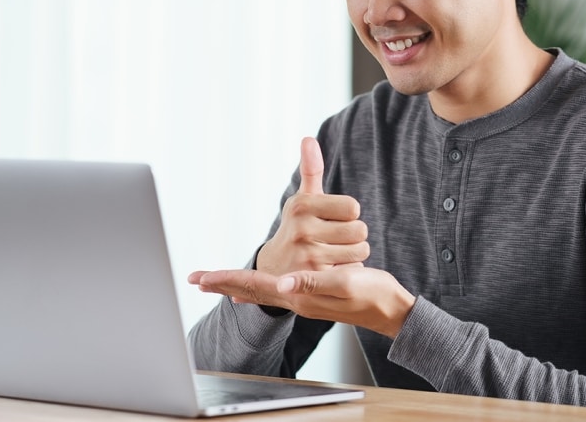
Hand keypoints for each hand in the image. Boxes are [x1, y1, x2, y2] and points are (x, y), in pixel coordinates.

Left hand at [188, 266, 415, 338]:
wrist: (390, 310)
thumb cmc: (372, 295)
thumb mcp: (345, 284)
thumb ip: (314, 283)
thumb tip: (283, 282)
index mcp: (299, 295)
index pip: (254, 286)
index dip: (226, 279)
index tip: (200, 277)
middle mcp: (296, 299)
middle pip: (251, 290)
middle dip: (222, 283)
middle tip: (195, 278)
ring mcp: (302, 300)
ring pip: (260, 291)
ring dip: (236, 284)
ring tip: (215, 282)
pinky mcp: (310, 295)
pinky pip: (273, 292)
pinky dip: (256, 290)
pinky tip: (251, 293)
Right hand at [255, 137, 368, 275]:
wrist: (274, 270)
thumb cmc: (297, 228)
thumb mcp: (302, 200)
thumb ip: (311, 170)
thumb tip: (308, 139)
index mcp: (302, 205)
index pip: (353, 207)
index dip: (348, 214)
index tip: (333, 220)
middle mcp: (302, 229)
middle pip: (360, 229)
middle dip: (353, 235)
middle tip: (335, 240)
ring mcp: (308, 256)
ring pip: (360, 250)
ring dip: (353, 253)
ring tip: (334, 254)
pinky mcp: (316, 279)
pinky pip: (353, 269)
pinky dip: (348, 270)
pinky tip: (332, 270)